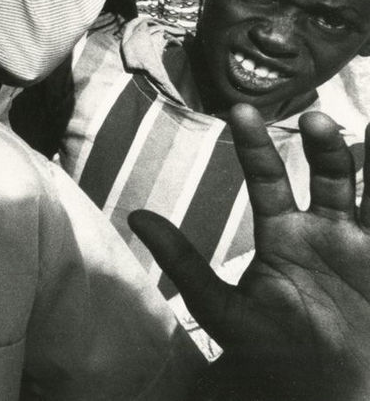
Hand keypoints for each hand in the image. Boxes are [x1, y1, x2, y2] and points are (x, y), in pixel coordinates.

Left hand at [131, 105, 369, 399]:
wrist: (315, 388)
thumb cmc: (264, 348)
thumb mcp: (219, 306)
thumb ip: (183, 261)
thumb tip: (135, 216)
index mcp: (283, 233)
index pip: (268, 178)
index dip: (255, 146)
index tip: (240, 111)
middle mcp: (323, 230)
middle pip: (326, 175)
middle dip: (323, 146)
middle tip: (317, 119)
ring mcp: (360, 245)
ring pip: (367, 191)